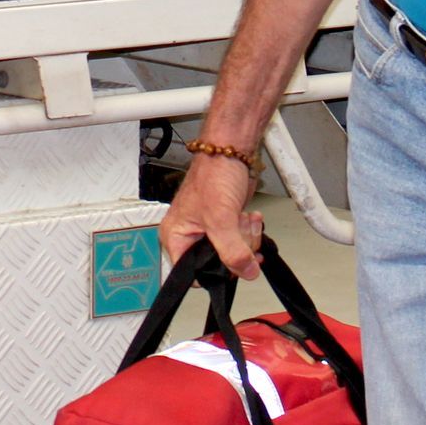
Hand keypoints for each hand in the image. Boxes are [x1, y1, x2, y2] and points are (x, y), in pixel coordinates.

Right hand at [159, 154, 264, 279]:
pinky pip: (242, 241)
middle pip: (217, 265)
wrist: (233, 150)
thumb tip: (246, 272)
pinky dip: (250, 230)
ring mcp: (211, 230)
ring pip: (234, 253)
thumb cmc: (214, 172)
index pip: (191, 274)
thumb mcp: (220, 218)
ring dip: (246, 237)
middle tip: (237, 229)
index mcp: (176, 236)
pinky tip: (249, 216)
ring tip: (243, 217)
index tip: (229, 262)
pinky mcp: (227, 224)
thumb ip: (232, 250)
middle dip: (236, 248)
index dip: (213, 272)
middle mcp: (191, 235)